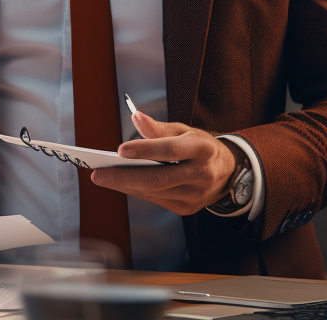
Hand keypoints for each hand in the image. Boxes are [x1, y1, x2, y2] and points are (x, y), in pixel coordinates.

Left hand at [89, 111, 236, 215]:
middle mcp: (202, 174)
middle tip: (98, 174)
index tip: (120, 150)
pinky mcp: (188, 208)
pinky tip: (120, 184)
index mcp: (203, 149)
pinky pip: (157, 200)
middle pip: (158, 179)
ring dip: (125, 185)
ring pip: (155, 192)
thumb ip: (159, 128)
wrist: (228, 173)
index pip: (171, 150)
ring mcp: (196, 195)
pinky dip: (137, 191)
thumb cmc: (200, 147)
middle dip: (124, 177)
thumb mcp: (185, 131)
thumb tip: (136, 117)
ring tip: (103, 177)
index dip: (145, 150)